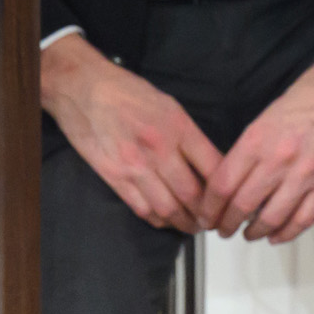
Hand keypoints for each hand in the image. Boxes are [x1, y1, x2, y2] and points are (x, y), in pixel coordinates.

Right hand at [43, 35, 223, 230]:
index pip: (213, 167)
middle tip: (214, 220)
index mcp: (178, 126)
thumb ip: (189, 135)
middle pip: (192, 194)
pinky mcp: (113, 176)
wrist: (83, 87)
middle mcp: (159, 148)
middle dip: (207, 214)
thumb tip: (208, 164)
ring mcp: (135, 165)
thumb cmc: (126, 92)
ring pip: (168, 208)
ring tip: (193, 226)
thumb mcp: (168, 105)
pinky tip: (166, 220)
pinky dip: (158, 220)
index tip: (230, 199)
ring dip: (184, 223)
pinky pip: (141, 208)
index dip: (225, 190)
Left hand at [207, 45, 313, 243]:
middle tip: (222, 229)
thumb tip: (238, 176)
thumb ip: (252, 147)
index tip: (205, 215)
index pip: (222, 184)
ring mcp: (305, 174)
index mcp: (257, 139)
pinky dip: (287, 233)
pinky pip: (304, 218)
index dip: (209, 207)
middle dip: (227, 224)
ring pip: (271, 218)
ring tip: (249, 235)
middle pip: (242, 206)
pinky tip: (277, 236)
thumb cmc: (312, 92)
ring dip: (255, 232)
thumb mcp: (268, 114)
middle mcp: (278, 160)